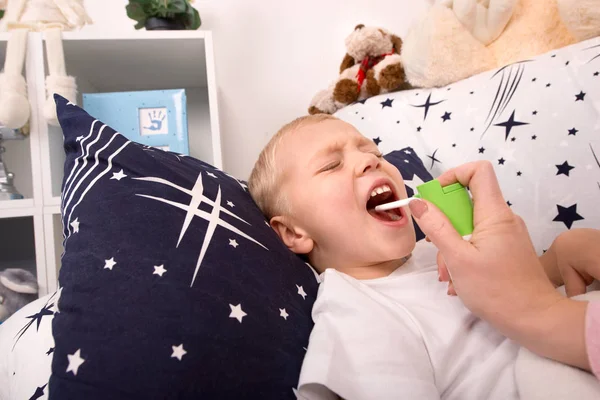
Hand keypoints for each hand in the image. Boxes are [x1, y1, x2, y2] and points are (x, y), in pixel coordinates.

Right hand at [409, 161, 589, 370]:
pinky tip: (459, 280)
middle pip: (468, 202)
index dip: (453, 175)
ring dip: (452, 245)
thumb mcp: (458, 259)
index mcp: (494, 213)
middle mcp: (504, 218)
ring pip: (470, 226)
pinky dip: (465, 254)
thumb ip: (437, 228)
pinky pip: (480, 241)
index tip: (435, 198)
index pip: (478, 171)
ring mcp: (507, 234)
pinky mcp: (508, 250)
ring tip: (448, 274)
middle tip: (436, 248)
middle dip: (445, 223)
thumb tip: (419, 202)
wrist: (534, 320)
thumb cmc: (496, 290)